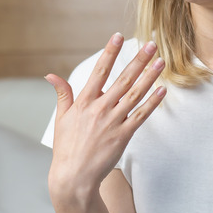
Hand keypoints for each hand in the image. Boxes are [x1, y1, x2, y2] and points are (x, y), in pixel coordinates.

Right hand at [45, 33, 166, 197]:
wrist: (74, 177)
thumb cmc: (67, 147)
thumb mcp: (61, 118)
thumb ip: (62, 94)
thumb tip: (51, 75)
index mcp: (84, 102)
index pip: (99, 71)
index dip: (109, 52)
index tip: (119, 36)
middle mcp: (99, 109)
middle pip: (123, 79)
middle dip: (138, 60)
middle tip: (151, 44)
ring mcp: (112, 122)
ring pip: (135, 94)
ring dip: (150, 77)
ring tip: (161, 62)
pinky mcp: (123, 135)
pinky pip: (141, 115)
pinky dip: (152, 102)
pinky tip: (162, 90)